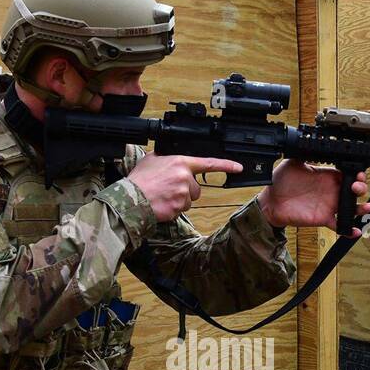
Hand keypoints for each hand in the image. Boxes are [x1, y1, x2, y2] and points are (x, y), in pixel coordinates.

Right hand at [128, 153, 244, 222]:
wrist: (130, 198)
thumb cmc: (139, 179)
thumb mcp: (152, 159)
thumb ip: (167, 157)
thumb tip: (172, 158)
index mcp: (180, 162)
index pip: (209, 163)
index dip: (226, 165)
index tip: (238, 167)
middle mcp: (185, 177)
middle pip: (197, 189)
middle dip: (186, 191)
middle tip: (168, 189)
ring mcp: (183, 194)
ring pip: (189, 201)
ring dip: (179, 201)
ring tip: (162, 196)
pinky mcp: (179, 208)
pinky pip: (182, 211)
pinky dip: (173, 210)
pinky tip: (162, 204)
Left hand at [257, 161, 369, 236]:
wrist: (271, 201)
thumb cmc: (281, 182)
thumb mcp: (294, 162)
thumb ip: (305, 154)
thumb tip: (311, 143)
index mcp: (327, 176)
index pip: (348, 173)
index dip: (356, 173)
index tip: (358, 172)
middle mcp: (331, 191)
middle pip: (353, 190)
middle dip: (361, 188)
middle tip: (357, 187)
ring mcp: (328, 205)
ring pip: (351, 208)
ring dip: (361, 208)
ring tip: (366, 207)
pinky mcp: (323, 218)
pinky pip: (339, 225)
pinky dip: (349, 229)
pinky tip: (356, 230)